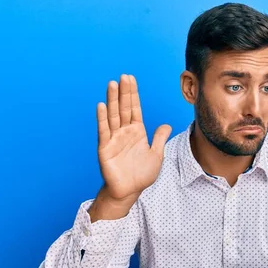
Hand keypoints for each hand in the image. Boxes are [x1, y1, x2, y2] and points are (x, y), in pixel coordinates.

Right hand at [96, 74, 171, 200]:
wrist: (129, 190)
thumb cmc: (141, 175)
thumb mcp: (156, 155)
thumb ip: (159, 139)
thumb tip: (166, 125)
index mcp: (137, 132)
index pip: (135, 108)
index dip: (133, 94)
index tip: (131, 79)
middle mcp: (124, 132)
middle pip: (124, 108)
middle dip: (124, 92)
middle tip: (123, 76)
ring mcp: (114, 138)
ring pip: (113, 115)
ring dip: (113, 100)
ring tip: (112, 84)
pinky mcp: (105, 147)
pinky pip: (104, 130)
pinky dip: (102, 118)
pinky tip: (101, 105)